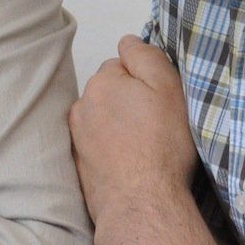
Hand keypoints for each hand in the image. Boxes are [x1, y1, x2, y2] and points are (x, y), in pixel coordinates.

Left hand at [68, 35, 200, 219]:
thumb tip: (128, 42)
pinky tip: (130, 162)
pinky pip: (98, 145)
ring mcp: (76, 136)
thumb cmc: (161, 144)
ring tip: (144, 146)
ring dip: (118, 125)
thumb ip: (146, 57)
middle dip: (129, 101)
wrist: (141, 202)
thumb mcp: (168, 88)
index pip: (123, 66)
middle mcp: (82, 105)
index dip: (145, 81)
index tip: (160, 100)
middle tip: (156, 124)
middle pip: (110, 92)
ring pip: (103, 118)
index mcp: (101, 82)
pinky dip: (111, 148)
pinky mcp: (78, 163)